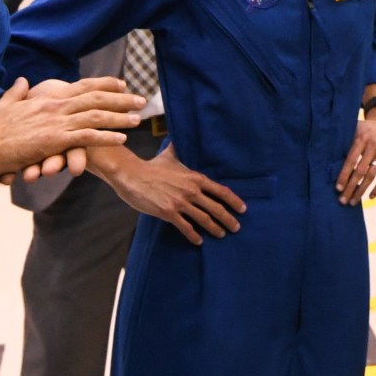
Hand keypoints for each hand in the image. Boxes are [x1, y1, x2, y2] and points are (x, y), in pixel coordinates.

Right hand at [0, 76, 143, 180]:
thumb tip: (22, 81)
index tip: (121, 84)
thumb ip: (16, 93)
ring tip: (138, 119)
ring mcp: (55, 122)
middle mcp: (54, 106)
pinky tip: (121, 139)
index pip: (81, 87)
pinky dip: (106, 137)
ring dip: (119, 118)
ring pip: (95, 116)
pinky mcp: (53, 140)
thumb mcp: (5, 106)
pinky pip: (86, 137)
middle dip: (120, 100)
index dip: (103, 85)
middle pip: (95, 99)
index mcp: (46, 98)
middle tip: (141, 100)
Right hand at [103, 146, 246, 243]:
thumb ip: (180, 149)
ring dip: (215, 229)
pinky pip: (186, 227)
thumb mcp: (170, 155)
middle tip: (236, 228)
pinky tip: (199, 240)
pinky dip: (194, 235)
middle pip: (216, 208)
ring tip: (221, 235)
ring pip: (204, 219)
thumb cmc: (152, 166)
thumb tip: (182, 135)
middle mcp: (192, 191)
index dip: (234, 201)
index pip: (220, 191)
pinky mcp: (169, 213)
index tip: (243, 209)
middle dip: (229, 219)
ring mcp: (181, 203)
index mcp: (195, 178)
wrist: (133, 175)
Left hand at [338, 107, 375, 203]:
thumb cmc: (363, 128)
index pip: (351, 160)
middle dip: (351, 187)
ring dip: (362, 190)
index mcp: (361, 138)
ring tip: (353, 202)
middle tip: (342, 200)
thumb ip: (342, 140)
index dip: (344, 175)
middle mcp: (373, 146)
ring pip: (372, 176)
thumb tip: (324, 153)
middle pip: (361, 171)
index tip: (337, 188)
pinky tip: (371, 197)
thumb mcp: (353, 128)